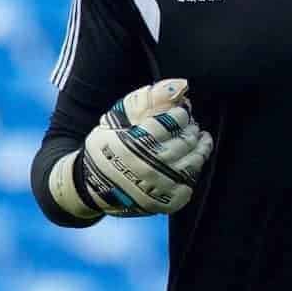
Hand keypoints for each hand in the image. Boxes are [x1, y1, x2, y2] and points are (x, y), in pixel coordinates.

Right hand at [49, 78, 213, 218]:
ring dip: (200, 147)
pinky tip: (193, 160)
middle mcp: (146, 167)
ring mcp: (156, 188)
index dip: (181, 114)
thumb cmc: (107, 146)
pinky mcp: (163, 204)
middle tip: (190, 123)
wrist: (91, 186)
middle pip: (184, 142)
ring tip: (199, 138)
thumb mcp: (118, 116)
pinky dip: (194, 170)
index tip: (181, 112)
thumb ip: (149, 99)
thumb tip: (179, 86)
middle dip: (191, 129)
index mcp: (132, 143)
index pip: (171, 122)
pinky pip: (189, 185)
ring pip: (191, 163)